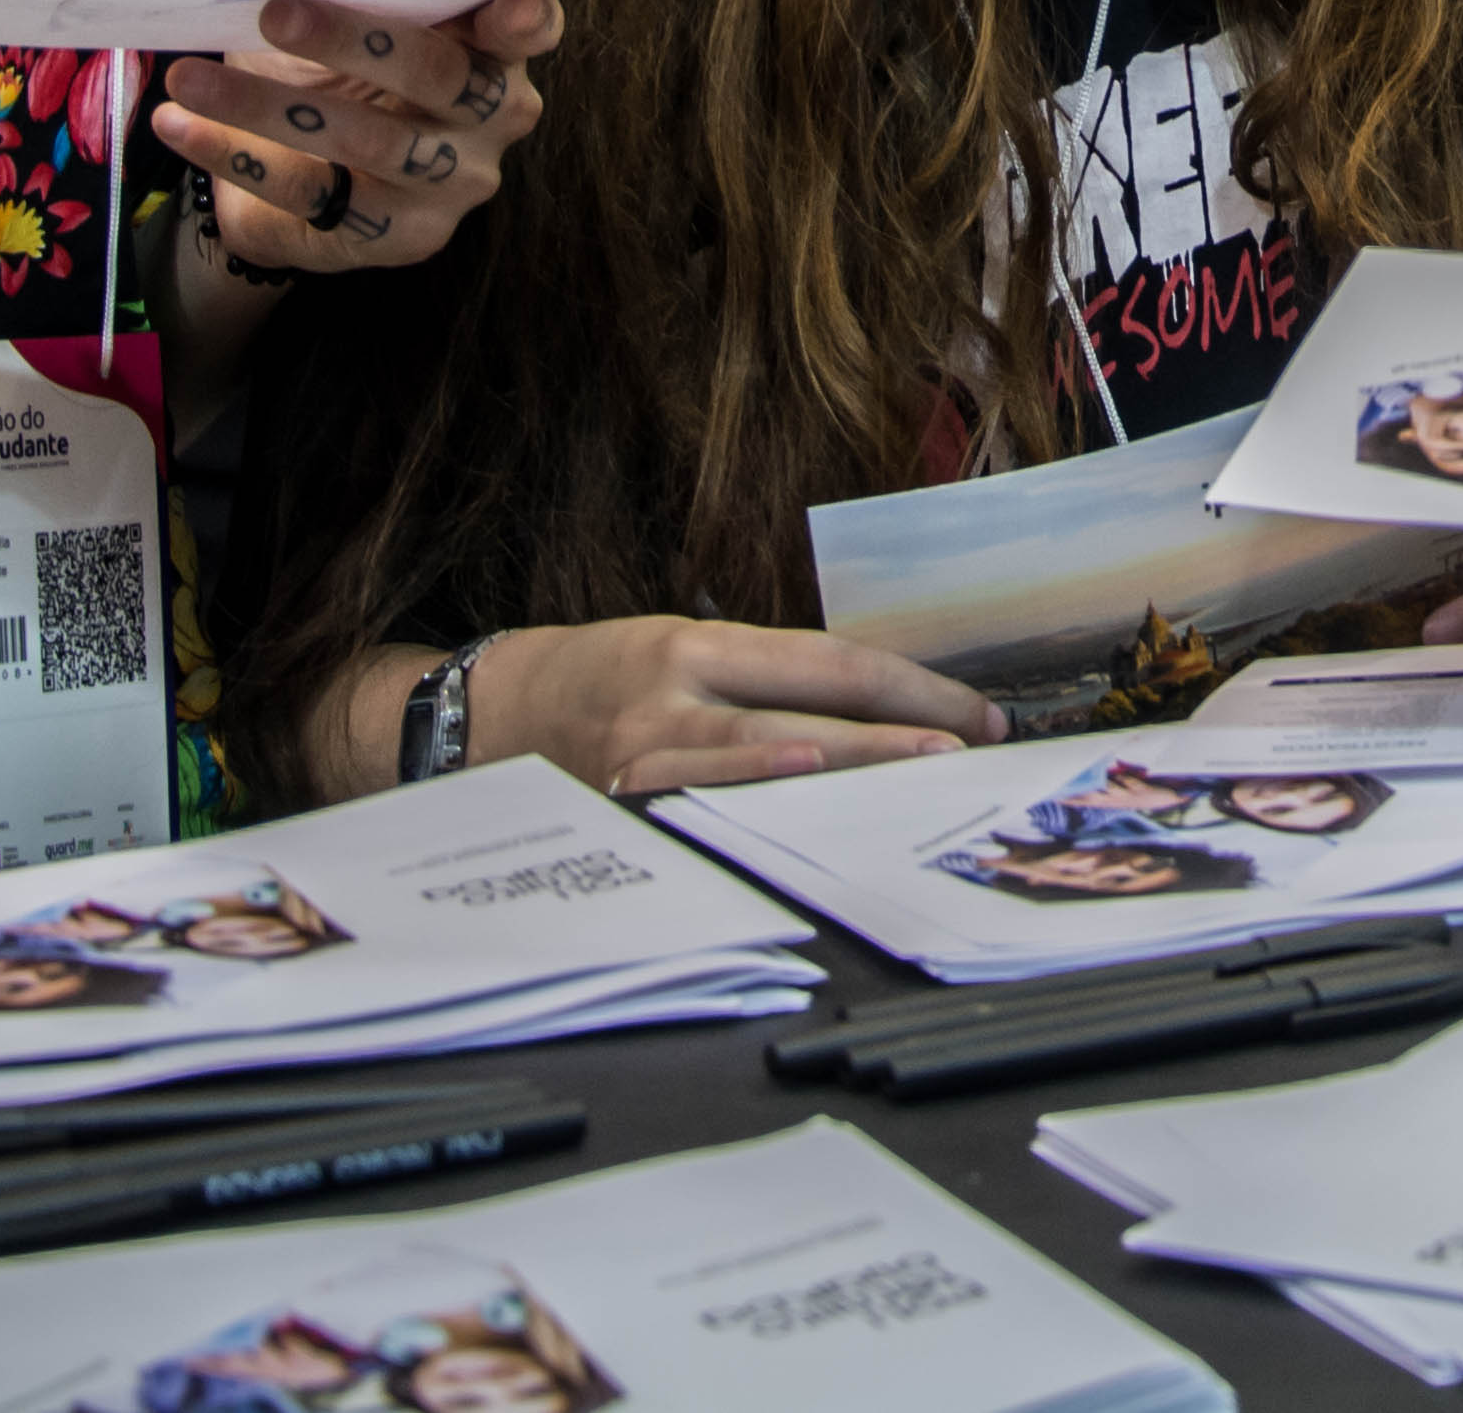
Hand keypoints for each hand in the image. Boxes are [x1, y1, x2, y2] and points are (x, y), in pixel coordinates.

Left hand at [156, 0, 551, 277]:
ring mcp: (455, 183)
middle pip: (442, 75)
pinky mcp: (404, 237)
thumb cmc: (332, 75)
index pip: (531, 28)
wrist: (297, 181)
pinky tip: (181, 127)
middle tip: (274, 12)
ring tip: (189, 78)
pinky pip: (318, 196)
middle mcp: (493, 118)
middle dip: (356, 40)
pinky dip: (239, 157)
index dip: (527, 16)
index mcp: (492, 49)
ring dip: (268, 106)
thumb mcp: (347, 23)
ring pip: (372, 141)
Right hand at [467, 617, 1000, 797]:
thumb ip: (762, 680)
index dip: (908, 685)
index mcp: (705, 646)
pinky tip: (791, 815)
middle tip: (965, 750)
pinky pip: (700, 805)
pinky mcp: (623, 801)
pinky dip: (749, 806)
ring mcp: (648, 748)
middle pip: (807, 706)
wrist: (490, 712)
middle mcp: (678, 689)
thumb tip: (872, 714)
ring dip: (844, 770)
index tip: (972, 712)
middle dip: (895, 732)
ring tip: (911, 778)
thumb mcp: (682, 654)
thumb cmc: (604, 681)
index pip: (830, 661)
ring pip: (760, 758)